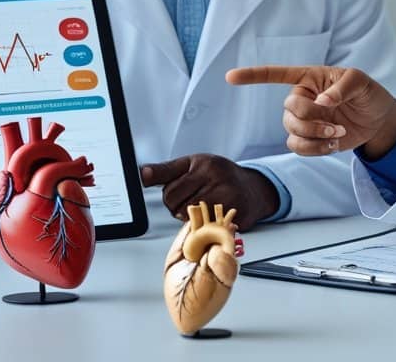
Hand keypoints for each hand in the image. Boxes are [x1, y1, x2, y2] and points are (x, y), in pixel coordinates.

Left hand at [140, 154, 278, 230]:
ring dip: (191, 220)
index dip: (170, 198)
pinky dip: (206, 228)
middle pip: (178, 208)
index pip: (170, 192)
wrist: (253, 188)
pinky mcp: (235, 217)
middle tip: (193, 202)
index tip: (179, 194)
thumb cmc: (220, 175)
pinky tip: (212, 218)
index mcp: (204, 165)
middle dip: (180, 209)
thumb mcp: (192, 165)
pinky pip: (207, 231)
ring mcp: (228, 199)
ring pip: (191, 221)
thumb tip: (142, 174)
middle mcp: (218, 180)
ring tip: (202, 209)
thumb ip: (165, 171)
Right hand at [226, 65, 395, 157]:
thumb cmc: (368, 93)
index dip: (253, 76)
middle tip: (335, 125)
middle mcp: (302, 98)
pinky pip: (298, 147)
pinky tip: (333, 146)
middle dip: (310, 121)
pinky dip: (315, 149)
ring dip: (314, 137)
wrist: (379, 120)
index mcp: (309, 78)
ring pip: (291, 132)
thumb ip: (342, 88)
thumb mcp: (361, 82)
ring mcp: (304, 120)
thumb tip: (321, 102)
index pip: (276, 74)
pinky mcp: (310, 139)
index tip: (230, 77)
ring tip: (338, 135)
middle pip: (288, 111)